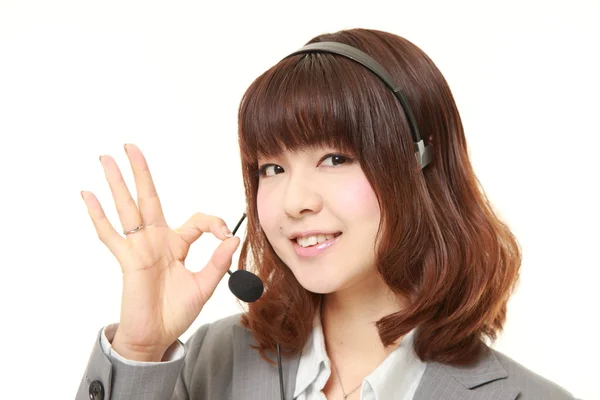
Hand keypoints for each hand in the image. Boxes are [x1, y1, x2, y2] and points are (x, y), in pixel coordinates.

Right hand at [81, 144, 239, 360]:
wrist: (156, 336)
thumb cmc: (176, 312)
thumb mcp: (204, 286)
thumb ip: (217, 262)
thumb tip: (233, 238)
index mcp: (178, 245)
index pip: (197, 220)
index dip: (214, 223)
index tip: (225, 236)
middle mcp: (157, 241)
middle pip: (148, 199)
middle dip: (141, 173)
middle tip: (131, 147)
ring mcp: (140, 248)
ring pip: (127, 209)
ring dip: (117, 184)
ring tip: (107, 158)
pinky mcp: (127, 260)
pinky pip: (110, 235)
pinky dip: (98, 215)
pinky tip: (88, 195)